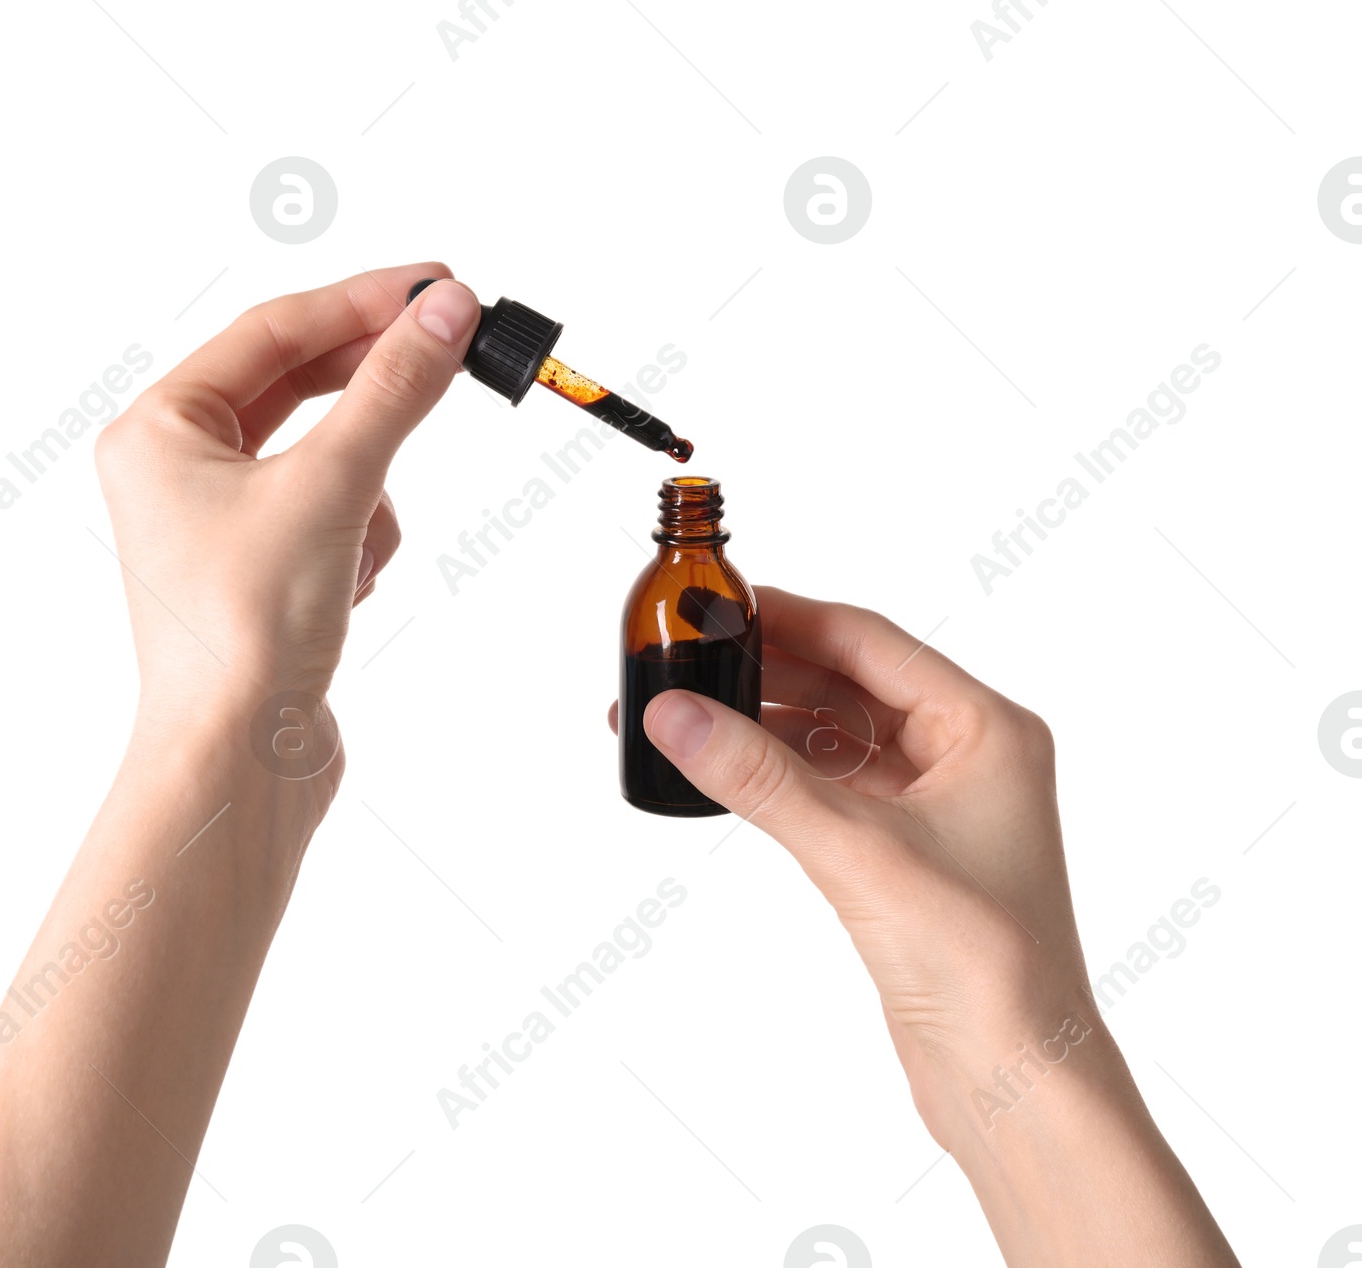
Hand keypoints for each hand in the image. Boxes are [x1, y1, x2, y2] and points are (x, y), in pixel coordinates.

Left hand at [95, 264, 479, 811]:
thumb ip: (394, 389)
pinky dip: (361, 536)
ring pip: (328, 453)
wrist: (238, 762)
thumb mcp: (332, 485)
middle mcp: (178, 466)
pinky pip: (336, 509)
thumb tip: (445, 313)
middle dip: (374, 384)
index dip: (364, 301)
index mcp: (159, 429)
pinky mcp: (263, 566)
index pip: (274, 330)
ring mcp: (220, 519)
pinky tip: (349, 587)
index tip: (440, 284)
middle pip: (298, 384)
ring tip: (357, 544)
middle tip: (453, 344)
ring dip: (365, 486)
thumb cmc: (245, 631)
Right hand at [618, 587, 1239, 1266]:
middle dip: (768, 671)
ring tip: (690, 712)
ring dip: (767, 724)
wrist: (1016, 1086)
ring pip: (837, 736)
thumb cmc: (986, 969)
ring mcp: (937, 806)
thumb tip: (677, 714)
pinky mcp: (905, 855)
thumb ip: (761, 778)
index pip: (871, 642)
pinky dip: (781, 774)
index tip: (719, 607)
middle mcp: (967, 756)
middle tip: (689, 658)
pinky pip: (832, 787)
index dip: (791, 618)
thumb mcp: (859, 853)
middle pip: (850, 682)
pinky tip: (729, 767)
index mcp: (987, 729)